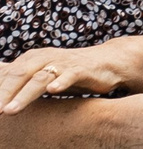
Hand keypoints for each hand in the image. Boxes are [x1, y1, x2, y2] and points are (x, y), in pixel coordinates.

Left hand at [0, 46, 129, 110]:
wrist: (106, 62)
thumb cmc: (67, 71)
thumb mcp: (38, 73)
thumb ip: (16, 77)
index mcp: (30, 60)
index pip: (5, 75)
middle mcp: (44, 58)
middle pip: (18, 75)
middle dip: (2, 94)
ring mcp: (63, 63)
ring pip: (40, 78)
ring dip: (23, 95)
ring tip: (10, 110)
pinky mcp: (82, 69)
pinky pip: (70, 75)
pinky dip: (61, 82)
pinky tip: (53, 90)